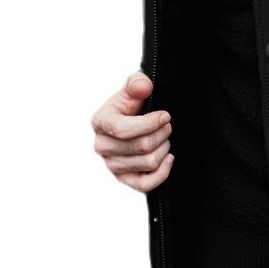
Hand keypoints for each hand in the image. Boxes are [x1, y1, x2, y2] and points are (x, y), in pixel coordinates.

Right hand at [90, 70, 173, 192]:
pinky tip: (168, 157)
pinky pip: (147, 184)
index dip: (150, 123)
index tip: (165, 115)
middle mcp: (103, 146)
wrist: (133, 121)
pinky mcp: (125, 179)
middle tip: (166, 125)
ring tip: (164, 137)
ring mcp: (112, 165)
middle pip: (142, 146)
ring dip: (164, 148)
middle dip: (162, 133)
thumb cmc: (132, 105)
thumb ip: (137, 83)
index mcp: (100, 123)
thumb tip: (143, 87)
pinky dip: (163, 171)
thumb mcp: (133, 89)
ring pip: (149, 162)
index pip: (124, 130)